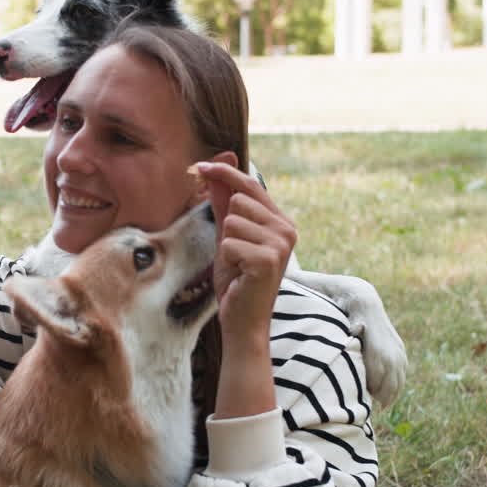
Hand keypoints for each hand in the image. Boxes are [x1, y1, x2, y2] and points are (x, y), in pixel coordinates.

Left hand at [198, 162, 296, 341]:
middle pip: (238, 201)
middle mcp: (286, 229)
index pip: (250, 184)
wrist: (243, 320)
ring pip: (231, 222)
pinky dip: (227, 259)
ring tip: (238, 264)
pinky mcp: (268, 259)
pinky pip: (229, 243)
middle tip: (235, 254)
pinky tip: (239, 274)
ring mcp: (280, 244)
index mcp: (280, 221)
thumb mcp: (228, 238)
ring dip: (226, 245)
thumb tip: (215, 174)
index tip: (201, 166)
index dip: (225, 173)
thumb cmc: (237, 280)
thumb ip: (224, 206)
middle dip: (226, 227)